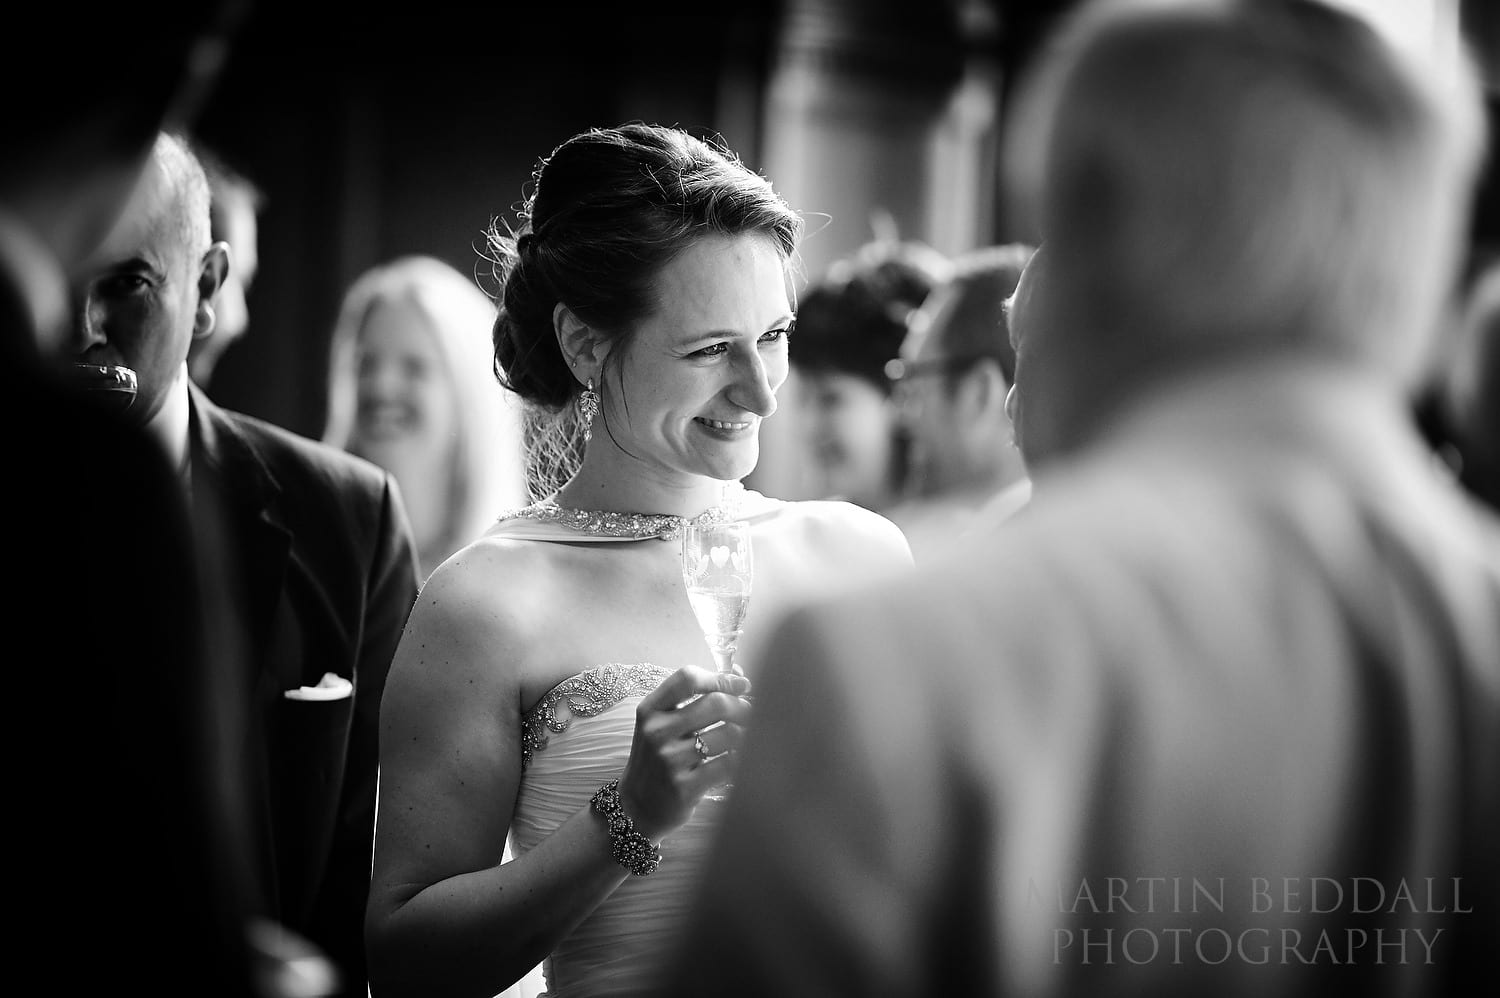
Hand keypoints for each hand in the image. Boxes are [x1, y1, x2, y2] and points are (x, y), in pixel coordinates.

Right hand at [616, 665, 751, 838]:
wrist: (636, 807)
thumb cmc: (657, 759)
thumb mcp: (662, 724)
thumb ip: (693, 699)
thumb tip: (739, 674)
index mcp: (650, 710)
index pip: (688, 679)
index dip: (721, 678)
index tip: (742, 684)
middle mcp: (656, 732)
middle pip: (715, 703)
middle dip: (742, 707)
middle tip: (751, 714)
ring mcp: (670, 761)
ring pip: (728, 734)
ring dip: (745, 734)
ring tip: (745, 739)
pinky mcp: (685, 787)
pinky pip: (728, 764)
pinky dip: (741, 760)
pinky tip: (740, 760)